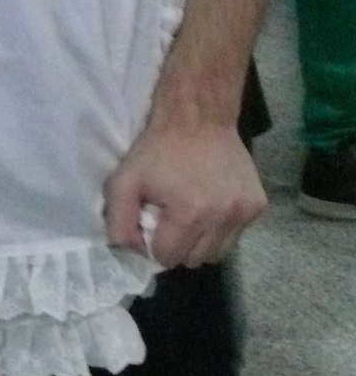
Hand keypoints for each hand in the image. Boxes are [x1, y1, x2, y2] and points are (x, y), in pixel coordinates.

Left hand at [104, 118, 265, 268]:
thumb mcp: (123, 178)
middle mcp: (222, 218)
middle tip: (171, 217)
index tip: (152, 222)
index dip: (153, 243)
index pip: (166, 257)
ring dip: (201, 241)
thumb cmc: (159, 147)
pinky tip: (212, 202)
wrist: (199, 115)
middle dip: (178, 245)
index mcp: (190, 213)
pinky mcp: (258, 205)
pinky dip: (221, 227)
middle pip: (193, 260)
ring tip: (192, 212)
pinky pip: (235, 235)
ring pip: (217, 253)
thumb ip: (118, 221)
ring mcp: (244, 213)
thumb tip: (130, 252)